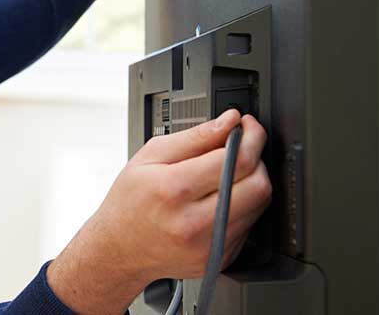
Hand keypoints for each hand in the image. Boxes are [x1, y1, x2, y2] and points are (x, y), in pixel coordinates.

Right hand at [47, 109, 271, 314]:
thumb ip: (194, 137)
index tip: (248, 126)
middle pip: (258, 184)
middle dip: (257, 158)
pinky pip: (250, 224)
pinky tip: (220, 199)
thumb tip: (228, 121)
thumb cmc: (130, 200)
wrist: (119, 248)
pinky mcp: (220, 258)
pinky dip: (242, 205)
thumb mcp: (150, 156)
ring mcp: (209, 245)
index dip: (251, 136)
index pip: (236, 160)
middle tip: (243, 147)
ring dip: (251, 181)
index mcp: (174, 189)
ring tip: (227, 173)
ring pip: (259, 205)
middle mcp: (193, 222)